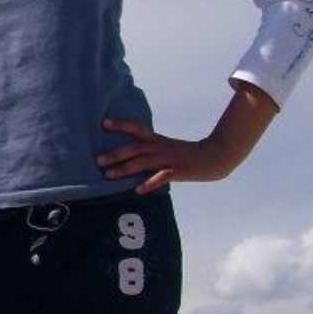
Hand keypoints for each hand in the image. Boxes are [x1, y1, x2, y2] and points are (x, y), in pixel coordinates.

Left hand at [97, 118, 242, 194]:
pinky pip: (161, 177)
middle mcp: (160, 147)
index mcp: (158, 140)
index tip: (103, 123)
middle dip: (115, 154)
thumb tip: (130, 160)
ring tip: (109, 176)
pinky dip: (149, 183)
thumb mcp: (167, 148)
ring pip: (143, 162)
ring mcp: (169, 159)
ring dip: (125, 169)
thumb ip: (150, 152)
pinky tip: (138, 190)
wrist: (214, 157)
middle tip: (97, 160)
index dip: (121, 125)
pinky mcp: (178, 171)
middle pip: (134, 148)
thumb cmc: (188, 155)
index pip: (137, 128)